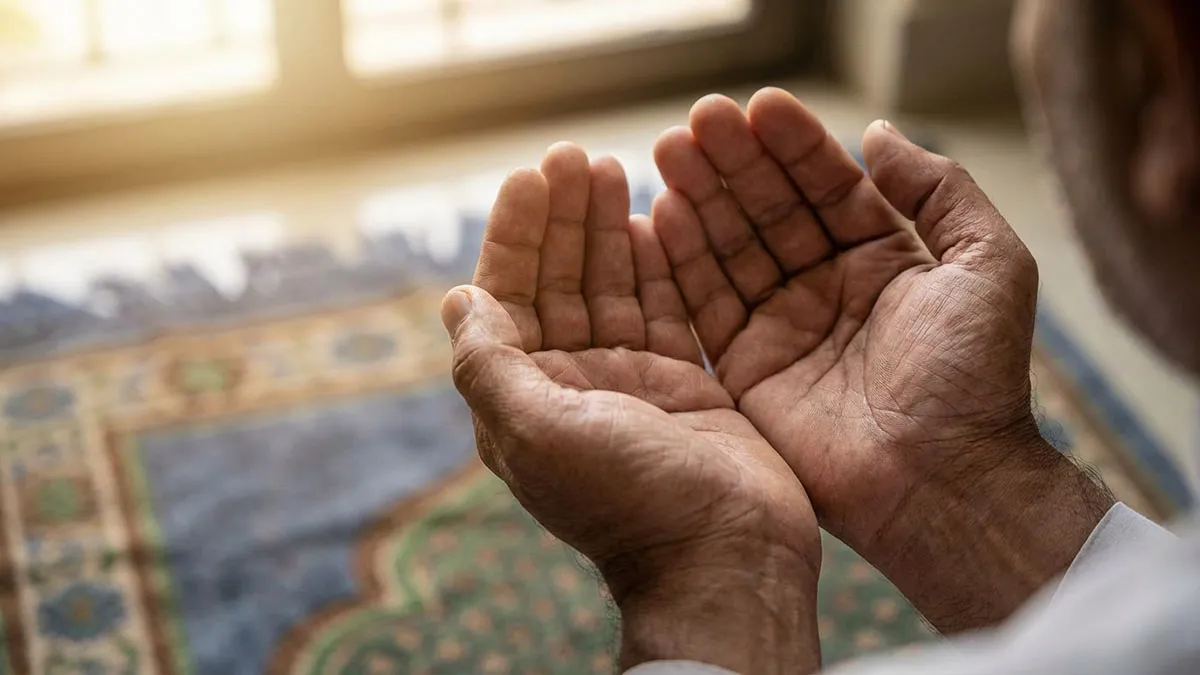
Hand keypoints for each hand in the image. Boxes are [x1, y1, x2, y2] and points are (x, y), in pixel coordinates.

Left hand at [444, 144, 821, 672]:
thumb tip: (455, 297)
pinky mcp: (685, 382)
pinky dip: (656, 264)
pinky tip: (652, 218)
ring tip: (612, 166)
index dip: (515, 236)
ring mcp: (630, 383)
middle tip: (576, 155)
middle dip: (563, 219)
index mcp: (525, 399)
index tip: (530, 176)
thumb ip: (488, 365)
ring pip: (611, 288)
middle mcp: (571, 387)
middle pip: (560, 283)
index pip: (508, 298)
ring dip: (606, 230)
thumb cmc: (628, 500)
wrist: (726, 555)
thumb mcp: (536, 434)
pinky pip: (664, 307)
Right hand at [652, 89, 1113, 629]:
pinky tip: (661, 212)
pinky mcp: (744, 369)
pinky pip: (705, 304)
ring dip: (700, 196)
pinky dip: (682, 259)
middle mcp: (825, 288)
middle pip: (769, 210)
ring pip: (730, 247)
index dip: (793, 145)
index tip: (760, 106)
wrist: (943, 482)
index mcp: (882, 260)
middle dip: (736, 161)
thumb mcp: (987, 263)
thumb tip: (879, 133)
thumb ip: (938, 189)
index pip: (827, 187)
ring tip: (670, 149)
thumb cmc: (974, 378)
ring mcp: (781, 328)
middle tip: (700, 118)